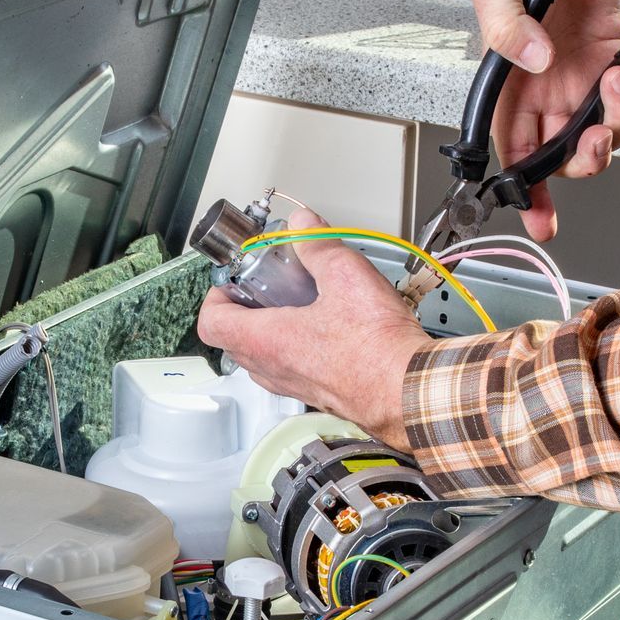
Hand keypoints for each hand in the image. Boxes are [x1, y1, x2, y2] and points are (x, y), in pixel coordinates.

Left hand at [196, 210, 432, 450]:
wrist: (408, 390)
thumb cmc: (376, 348)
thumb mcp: (345, 276)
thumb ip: (317, 245)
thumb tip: (302, 226)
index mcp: (265, 341)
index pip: (211, 322)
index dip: (217, 294)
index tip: (235, 277)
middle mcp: (271, 369)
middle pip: (233, 338)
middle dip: (245, 306)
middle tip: (268, 284)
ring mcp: (292, 385)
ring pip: (261, 356)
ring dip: (269, 328)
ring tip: (298, 302)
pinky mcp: (315, 393)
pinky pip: (289, 367)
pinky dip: (294, 345)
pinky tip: (325, 324)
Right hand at [471, 0, 619, 240]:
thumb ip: (505, 27)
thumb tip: (535, 63)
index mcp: (509, 87)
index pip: (515, 153)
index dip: (528, 192)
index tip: (541, 219)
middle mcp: (548, 91)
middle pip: (569, 155)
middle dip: (589, 155)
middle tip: (597, 133)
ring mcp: (584, 77)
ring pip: (611, 129)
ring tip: (618, 70)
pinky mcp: (617, 57)